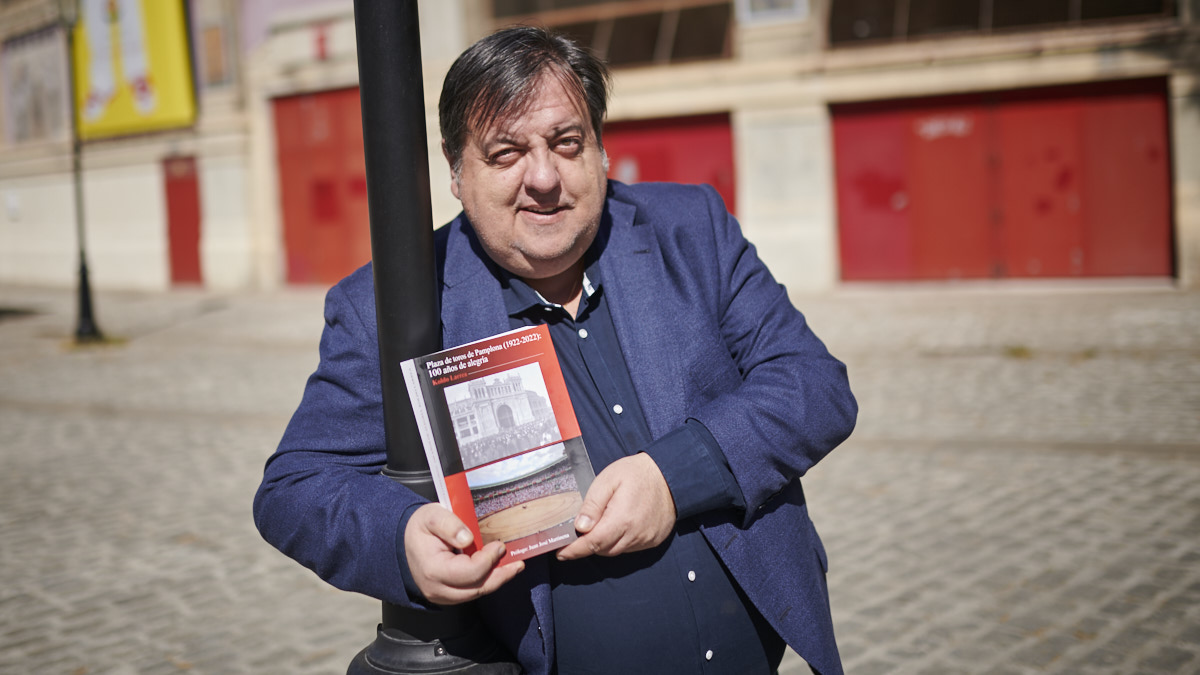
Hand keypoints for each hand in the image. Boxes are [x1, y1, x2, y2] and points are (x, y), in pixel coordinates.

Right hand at [404, 503, 523, 604]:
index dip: (488, 560)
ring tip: (513, 567)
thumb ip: (449, 524)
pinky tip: (498, 570)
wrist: (404, 542)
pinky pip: (471, 592)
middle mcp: (437, 589)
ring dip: (496, 580)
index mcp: (432, 569)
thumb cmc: (419, 528)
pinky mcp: (448, 596)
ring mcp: (442, 595)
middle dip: (500, 575)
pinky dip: (486, 581)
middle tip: (517, 563)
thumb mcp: (431, 516)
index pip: (469, 572)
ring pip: (476, 593)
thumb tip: (467, 538)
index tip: (499, 545)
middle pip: (476, 588)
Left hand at [556, 453, 676, 560]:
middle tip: (576, 535)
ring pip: (616, 551)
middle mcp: (635, 534)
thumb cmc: (637, 473)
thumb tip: (580, 527)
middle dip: (587, 546)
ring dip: (603, 544)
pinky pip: (630, 548)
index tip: (561, 553)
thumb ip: (593, 504)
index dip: (575, 551)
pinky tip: (617, 527)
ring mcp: (646, 539)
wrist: (671, 474)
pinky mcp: (654, 540)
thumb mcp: (609, 479)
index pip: (593, 543)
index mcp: (622, 519)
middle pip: (603, 550)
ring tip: (598, 527)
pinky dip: (619, 542)